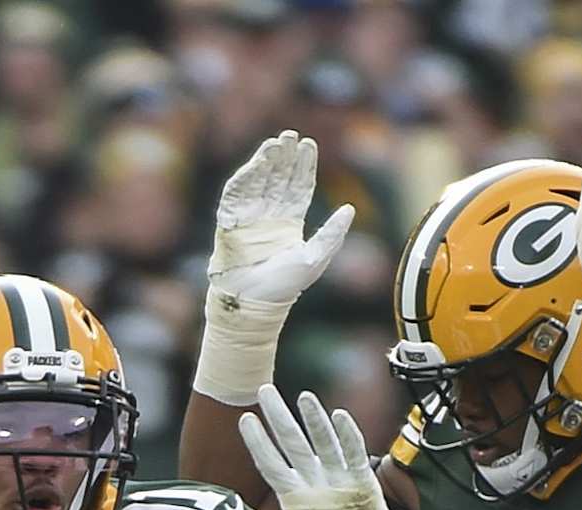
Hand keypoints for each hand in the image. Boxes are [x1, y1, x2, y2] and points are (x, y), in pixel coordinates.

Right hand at [208, 130, 354, 303]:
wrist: (255, 301)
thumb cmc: (285, 286)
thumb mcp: (316, 257)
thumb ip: (333, 233)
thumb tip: (350, 208)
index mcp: (290, 223)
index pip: (298, 187)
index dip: (303, 166)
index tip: (309, 145)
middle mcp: (270, 216)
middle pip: (279, 178)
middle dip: (286, 156)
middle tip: (293, 135)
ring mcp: (250, 216)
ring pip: (260, 180)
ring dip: (267, 160)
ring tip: (278, 141)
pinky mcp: (231, 220)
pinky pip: (238, 192)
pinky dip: (248, 174)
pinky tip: (259, 160)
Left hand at [224, 384, 391, 509]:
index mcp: (294, 497)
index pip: (271, 463)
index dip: (258, 443)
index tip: (244, 419)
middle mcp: (314, 484)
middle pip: (293, 444)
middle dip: (279, 418)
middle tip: (264, 389)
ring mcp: (339, 483)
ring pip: (323, 445)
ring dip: (313, 421)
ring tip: (303, 396)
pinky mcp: (362, 486)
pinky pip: (353, 456)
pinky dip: (347, 437)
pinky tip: (338, 416)